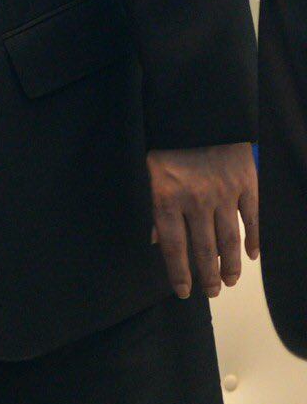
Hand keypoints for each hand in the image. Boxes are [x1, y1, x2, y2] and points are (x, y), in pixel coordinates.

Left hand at [147, 143, 257, 298]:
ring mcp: (223, 193)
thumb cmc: (168, 143)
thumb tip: (156, 240)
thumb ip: (155, 208)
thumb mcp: (150, 173)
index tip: (183, 291)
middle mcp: (196, 200)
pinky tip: (252, 256)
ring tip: (229, 281)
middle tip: (211, 292)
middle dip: (207, 274)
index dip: (179, 272)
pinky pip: (252, 218)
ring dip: (230, 264)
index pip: (174, 246)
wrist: (197, 111)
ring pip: (229, 239)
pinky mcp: (245, 184)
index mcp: (167, 197)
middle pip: (204, 248)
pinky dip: (253, 238)